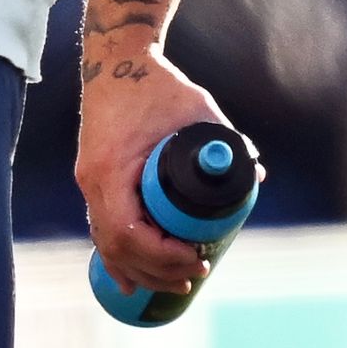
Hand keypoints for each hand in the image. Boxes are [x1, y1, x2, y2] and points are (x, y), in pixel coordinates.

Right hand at [79, 50, 228, 299]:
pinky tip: (131, 281)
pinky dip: (118, 258)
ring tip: (176, 285)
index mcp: (112, 168)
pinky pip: (102, 231)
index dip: (161, 254)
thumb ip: (226, 140)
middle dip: (157, 270)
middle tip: (197, 275)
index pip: (129, 231)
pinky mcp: (94, 183)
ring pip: (107, 244)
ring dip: (140, 270)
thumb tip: (256, 175)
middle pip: (117, 247)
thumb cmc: (155, 84)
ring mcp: (90, 184)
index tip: (196, 256)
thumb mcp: (196, 108)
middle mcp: (93, 181)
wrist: (115, 61)